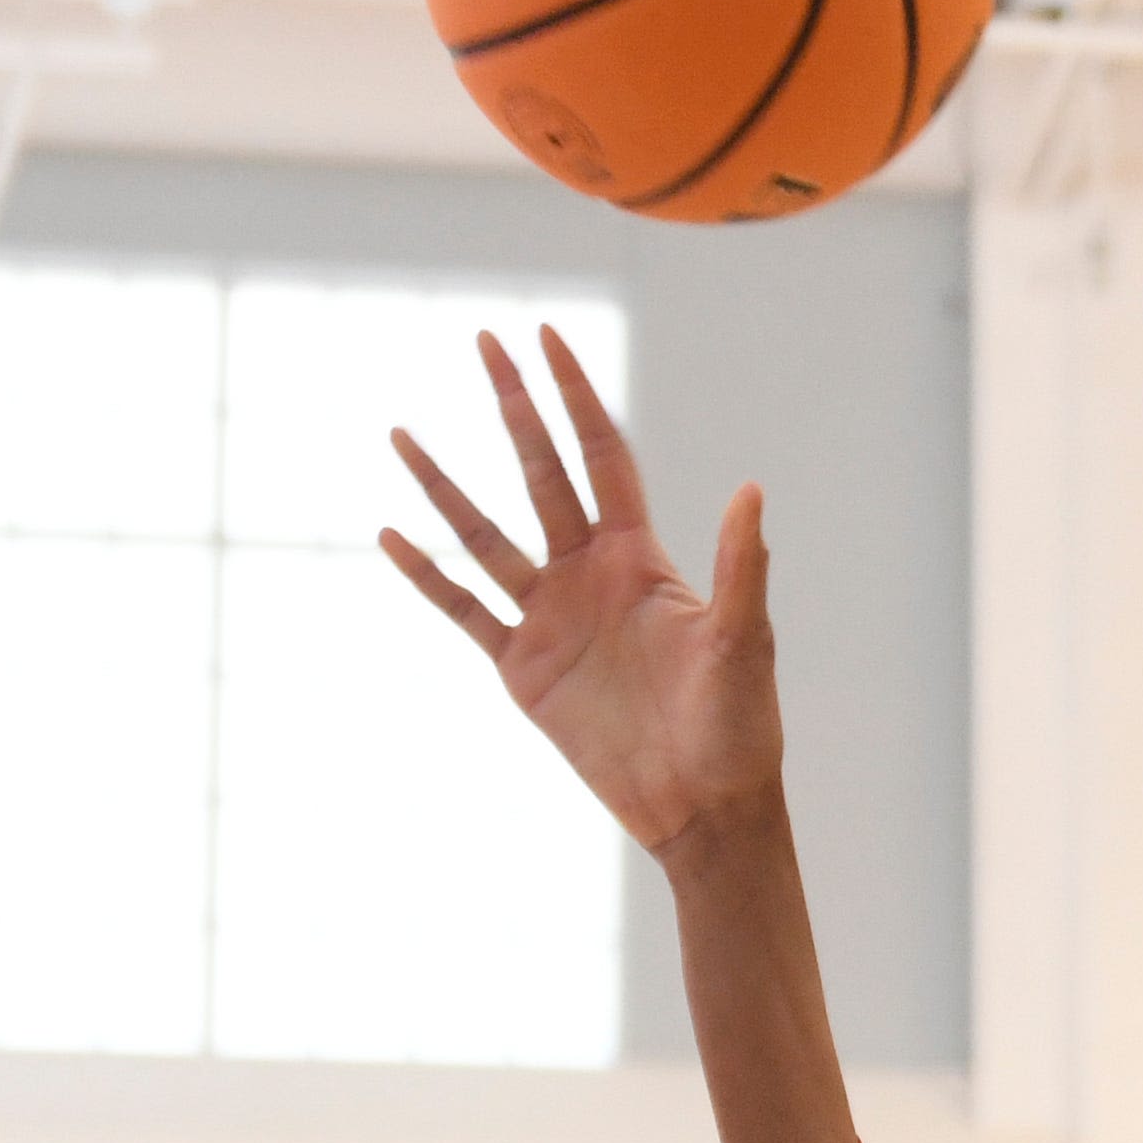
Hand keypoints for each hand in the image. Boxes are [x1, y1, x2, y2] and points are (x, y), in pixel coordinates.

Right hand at [384, 330, 786, 858]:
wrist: (701, 806)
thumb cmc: (738, 725)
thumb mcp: (742, 641)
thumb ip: (740, 567)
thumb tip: (752, 490)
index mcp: (641, 556)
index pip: (601, 454)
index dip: (574, 395)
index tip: (546, 336)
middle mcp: (589, 573)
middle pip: (541, 471)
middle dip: (514, 406)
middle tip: (483, 340)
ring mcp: (550, 618)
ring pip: (486, 534)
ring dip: (445, 486)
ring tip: (401, 433)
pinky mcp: (522, 669)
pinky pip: (464, 611)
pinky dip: (427, 577)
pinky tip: (390, 537)